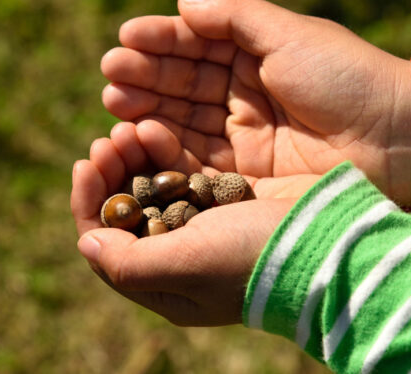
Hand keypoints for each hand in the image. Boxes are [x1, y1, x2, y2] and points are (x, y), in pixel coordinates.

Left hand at [70, 119, 319, 324]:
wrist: (325, 240)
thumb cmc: (253, 258)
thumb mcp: (184, 266)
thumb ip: (127, 262)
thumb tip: (85, 241)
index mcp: (164, 283)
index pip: (106, 245)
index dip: (90, 202)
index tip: (87, 161)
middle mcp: (179, 258)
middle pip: (127, 213)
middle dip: (113, 172)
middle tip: (111, 137)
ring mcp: (204, 229)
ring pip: (152, 190)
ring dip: (137, 157)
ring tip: (133, 127)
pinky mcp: (225, 203)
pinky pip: (183, 175)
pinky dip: (167, 153)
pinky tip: (159, 129)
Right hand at [100, 0, 410, 212]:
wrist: (398, 141)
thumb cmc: (348, 78)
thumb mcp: (290, 35)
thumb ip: (234, 18)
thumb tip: (184, 3)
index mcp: (259, 55)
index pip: (199, 45)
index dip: (161, 42)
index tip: (126, 38)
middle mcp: (247, 94)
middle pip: (186, 84)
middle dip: (147, 77)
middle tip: (111, 74)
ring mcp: (246, 136)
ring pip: (187, 120)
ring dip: (149, 111)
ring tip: (115, 101)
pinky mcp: (246, 174)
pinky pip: (199, 158)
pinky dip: (169, 147)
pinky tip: (141, 134)